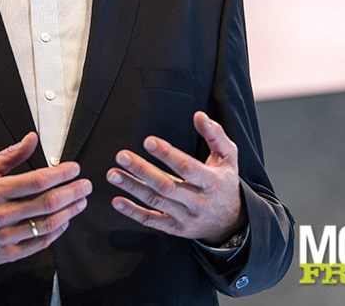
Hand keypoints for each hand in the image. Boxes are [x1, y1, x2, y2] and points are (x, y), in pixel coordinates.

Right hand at [0, 132, 91, 273]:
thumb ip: (10, 155)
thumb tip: (31, 139)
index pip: (36, 181)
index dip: (60, 174)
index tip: (74, 169)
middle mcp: (1, 214)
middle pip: (47, 203)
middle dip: (72, 193)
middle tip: (85, 186)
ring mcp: (6, 236)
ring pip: (47, 224)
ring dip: (69, 212)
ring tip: (80, 202)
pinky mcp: (10, 253)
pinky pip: (40, 242)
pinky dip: (57, 231)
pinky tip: (65, 220)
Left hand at [107, 111, 245, 245]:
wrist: (231, 223)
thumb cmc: (225, 183)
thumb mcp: (228, 158)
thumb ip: (215, 135)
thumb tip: (199, 115)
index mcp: (212, 182)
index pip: (187, 168)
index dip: (167, 155)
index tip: (148, 141)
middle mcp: (199, 202)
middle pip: (166, 186)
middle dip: (142, 170)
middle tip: (121, 155)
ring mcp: (186, 218)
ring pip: (156, 202)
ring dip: (132, 187)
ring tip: (113, 174)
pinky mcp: (176, 229)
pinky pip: (152, 222)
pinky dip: (133, 212)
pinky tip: (117, 200)